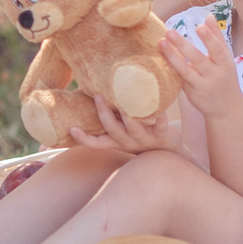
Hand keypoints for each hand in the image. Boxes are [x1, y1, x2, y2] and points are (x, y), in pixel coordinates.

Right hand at [68, 94, 186, 153]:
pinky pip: (160, 127)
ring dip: (128, 116)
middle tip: (98, 95)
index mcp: (117, 141)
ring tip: (124, 101)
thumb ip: (112, 117)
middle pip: (112, 130)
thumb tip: (93, 92)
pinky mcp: (162, 136)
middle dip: (104, 113)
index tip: (72, 129)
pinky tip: (160, 109)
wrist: (170, 150)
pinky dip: (160, 118)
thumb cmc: (142, 133)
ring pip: (133, 129)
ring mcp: (144, 140)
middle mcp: (128, 142)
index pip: (96, 144)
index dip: (84, 139)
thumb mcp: (124, 130)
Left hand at [156, 24, 242, 133]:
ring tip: (161, 42)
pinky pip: (180, 79)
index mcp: (225, 64)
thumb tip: (209, 16)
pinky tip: (161, 58)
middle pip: (198, 59)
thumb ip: (217, 38)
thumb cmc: (225, 77)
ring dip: (172, 56)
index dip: (209, 39)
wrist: (226, 108)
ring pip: (185, 71)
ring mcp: (202, 86)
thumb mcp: (226, 59)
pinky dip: (171, 69)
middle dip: (183, 46)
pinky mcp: (192, 94)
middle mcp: (215, 75)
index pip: (218, 50)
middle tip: (169, 32)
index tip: (198, 27)